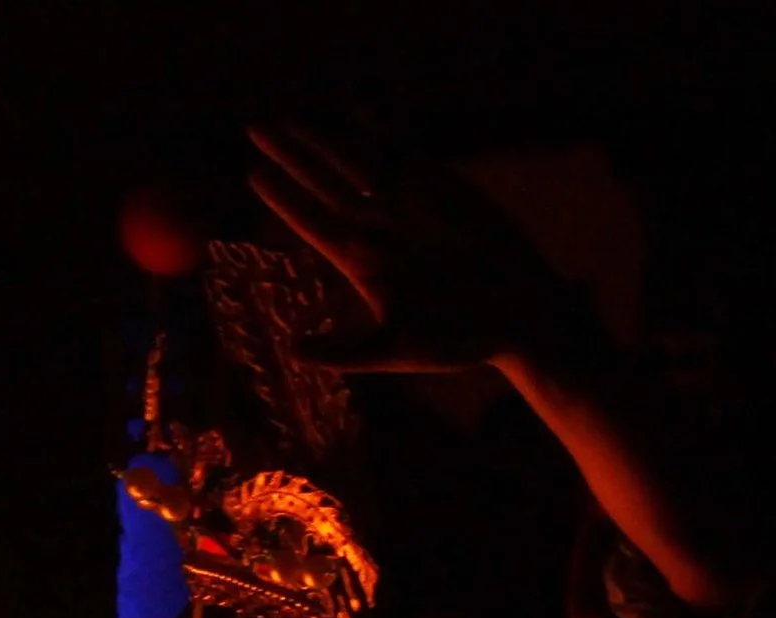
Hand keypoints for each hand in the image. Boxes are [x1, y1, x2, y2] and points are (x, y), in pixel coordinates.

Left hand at [246, 121, 586, 373]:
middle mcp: (378, 229)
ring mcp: (409, 204)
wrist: (521, 315)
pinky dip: (383, 131)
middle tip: (255, 128)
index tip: (254, 175)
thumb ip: (346, 350)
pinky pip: (406, 152)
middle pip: (323, 184)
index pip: (313, 223)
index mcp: (361, 264)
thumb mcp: (396, 349)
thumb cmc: (459, 340)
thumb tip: (296, 352)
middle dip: (291, 157)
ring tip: (289, 117)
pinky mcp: (444, 187)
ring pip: (356, 162)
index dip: (284, 199)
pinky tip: (358, 108)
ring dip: (324, 139)